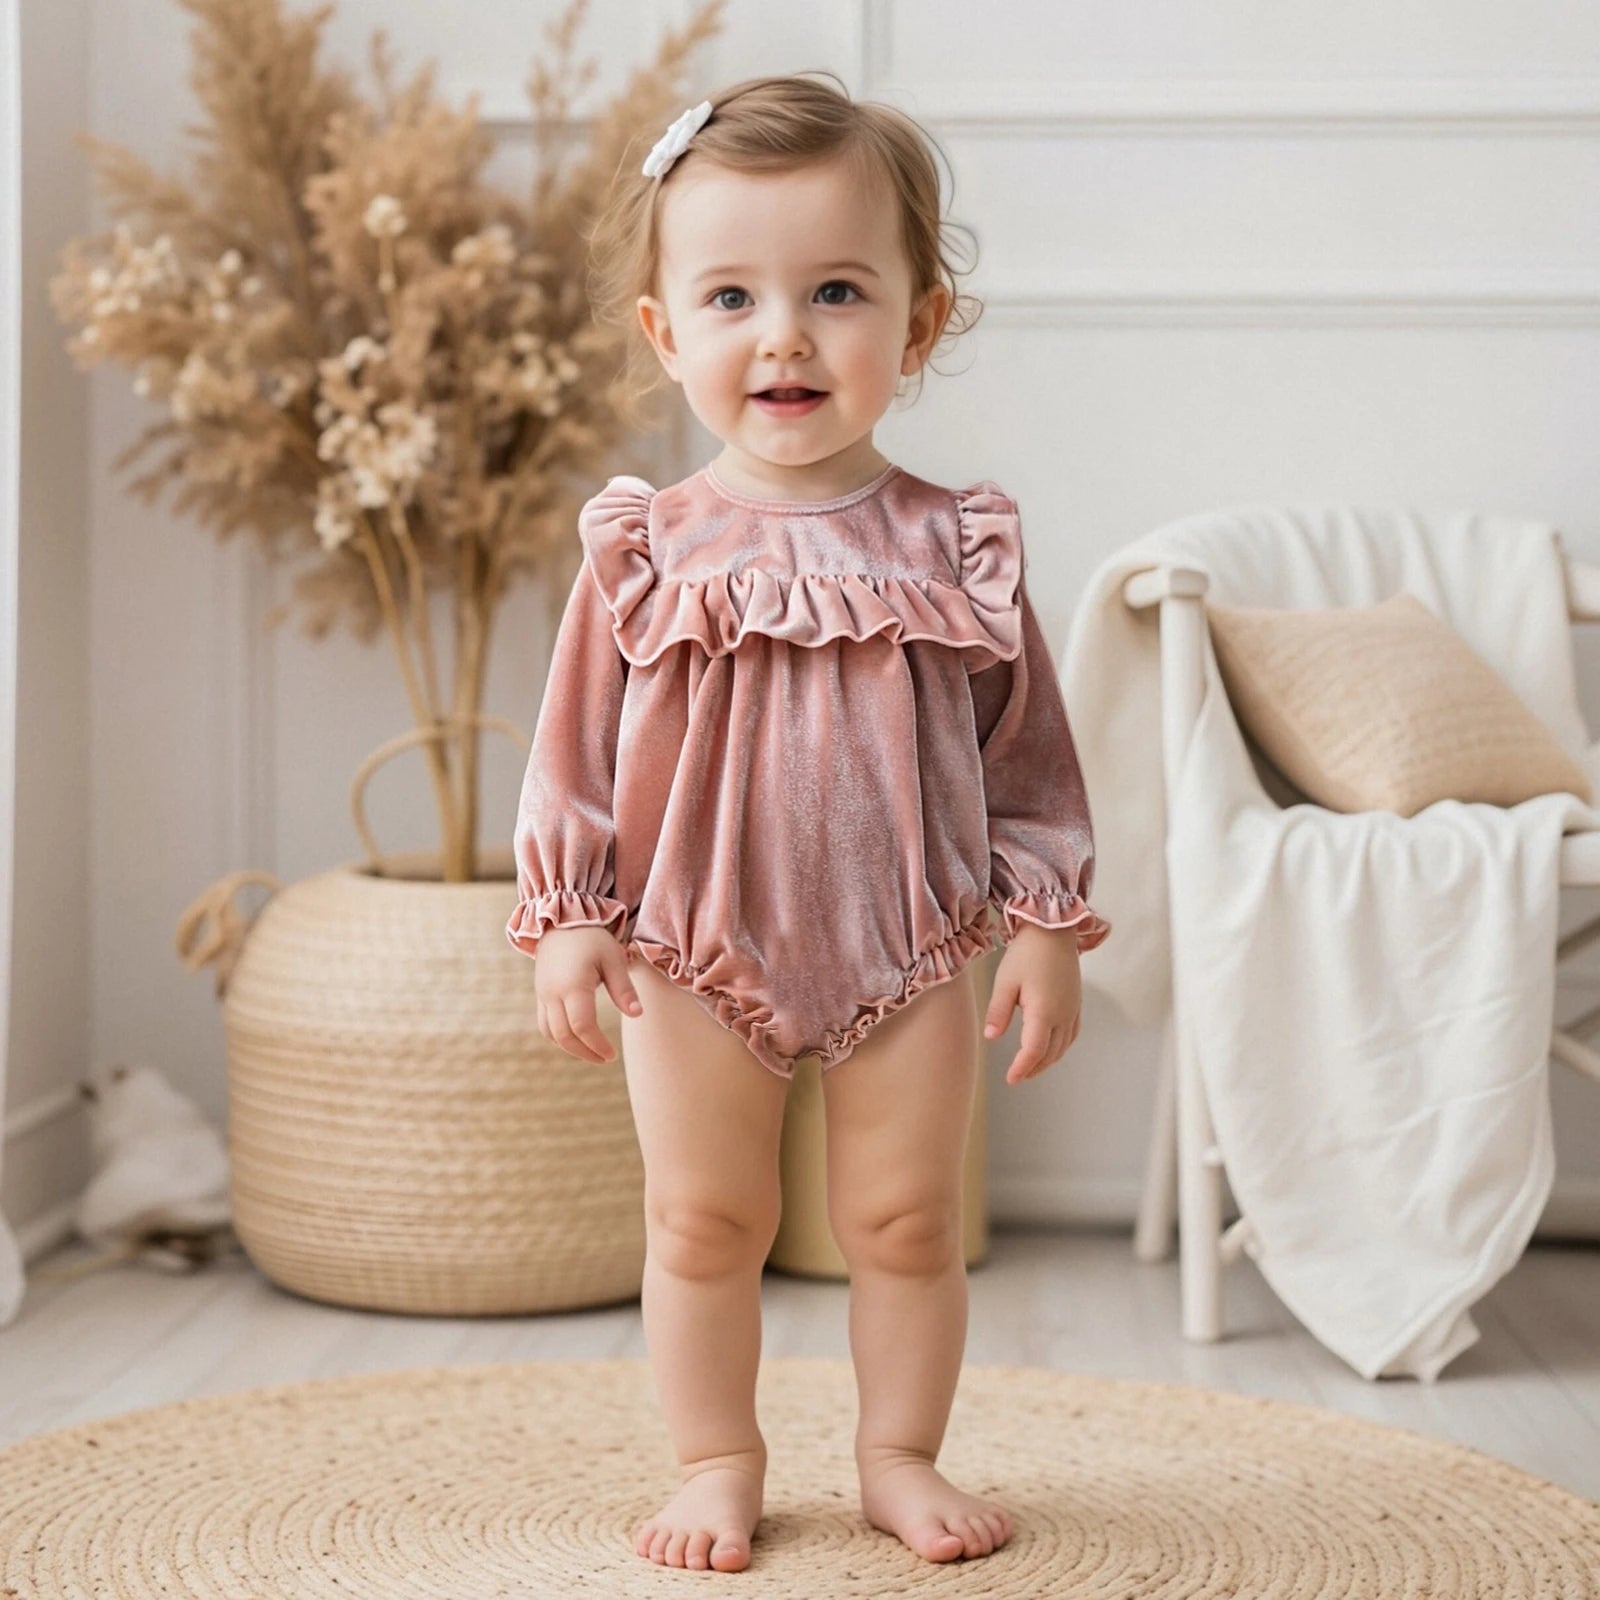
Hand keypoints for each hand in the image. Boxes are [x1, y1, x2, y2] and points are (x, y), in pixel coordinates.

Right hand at [533, 925, 642, 1062]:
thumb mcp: (613, 958)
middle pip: (564, 1035)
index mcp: (573, 985)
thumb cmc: (592, 938)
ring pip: (550, 1033)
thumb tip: (637, 1014)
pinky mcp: (540, 993)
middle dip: (585, 1052)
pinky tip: (577, 1038)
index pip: (582, 1026)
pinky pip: (544, 1024)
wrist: (561, 920)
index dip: (597, 1044)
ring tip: (592, 1052)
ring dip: (570, 1048)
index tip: (612, 1054)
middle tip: (605, 1058)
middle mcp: (553, 993)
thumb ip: (623, 988)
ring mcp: (543, 994)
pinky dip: (559, 1037)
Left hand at [983, 924, 1082, 1084]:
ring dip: (1047, 1060)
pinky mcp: (1076, 1002)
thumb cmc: (1027, 952)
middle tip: (1016, 1076)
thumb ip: (999, 1011)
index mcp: (1044, 1012)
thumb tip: (991, 1037)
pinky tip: (1051, 1047)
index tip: (1011, 1079)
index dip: (1022, 1068)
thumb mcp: (1005, 981)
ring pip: (1063, 1046)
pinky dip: (1061, 1047)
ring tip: (1030, 1066)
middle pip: (1050, 1053)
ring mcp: (1073, 1009)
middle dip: (1033, 1068)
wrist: (1054, 929)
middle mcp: (1063, 1014)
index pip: (1034, 1051)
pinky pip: (1072, 1034)